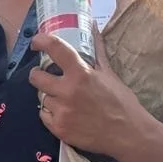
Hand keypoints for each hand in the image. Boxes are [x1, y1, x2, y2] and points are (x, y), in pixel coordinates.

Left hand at [26, 32, 162, 159]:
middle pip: (36, 77)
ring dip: (49, 96)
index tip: (36, 42)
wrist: (127, 134)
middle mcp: (67, 91)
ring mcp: (61, 111)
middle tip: (44, 75)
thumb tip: (94, 27)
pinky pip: (43, 116)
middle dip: (37, 74)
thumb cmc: (121, 102)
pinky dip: (51, 113)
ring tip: (64, 99)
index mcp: (81, 74)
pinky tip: (64, 113)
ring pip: (41, 98)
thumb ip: (97, 51)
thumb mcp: (109, 74)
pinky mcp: (59, 129)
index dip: (41, 41)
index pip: (55, 49)